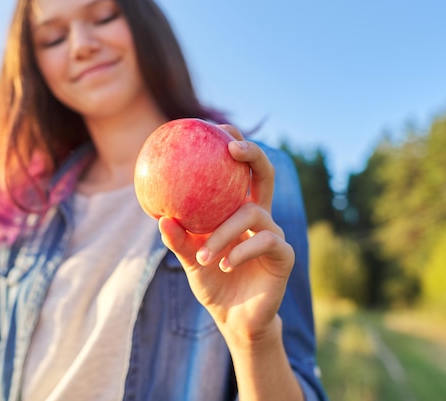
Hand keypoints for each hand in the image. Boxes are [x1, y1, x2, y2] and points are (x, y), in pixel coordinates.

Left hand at [158, 126, 294, 344]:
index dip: (235, 145)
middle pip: (264, 173)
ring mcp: (274, 233)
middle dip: (252, 154)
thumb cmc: (212, 281)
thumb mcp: (189, 259)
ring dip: (224, 233)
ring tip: (203, 256)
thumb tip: (160, 217)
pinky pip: (266, 241)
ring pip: (253, 213)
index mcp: (237, 210)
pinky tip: (225, 265)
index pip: (240, 171)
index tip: (219, 128)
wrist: (233, 317)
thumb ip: (178, 239)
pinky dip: (241, 251)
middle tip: (232, 149)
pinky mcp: (284, 255)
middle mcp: (259, 216)